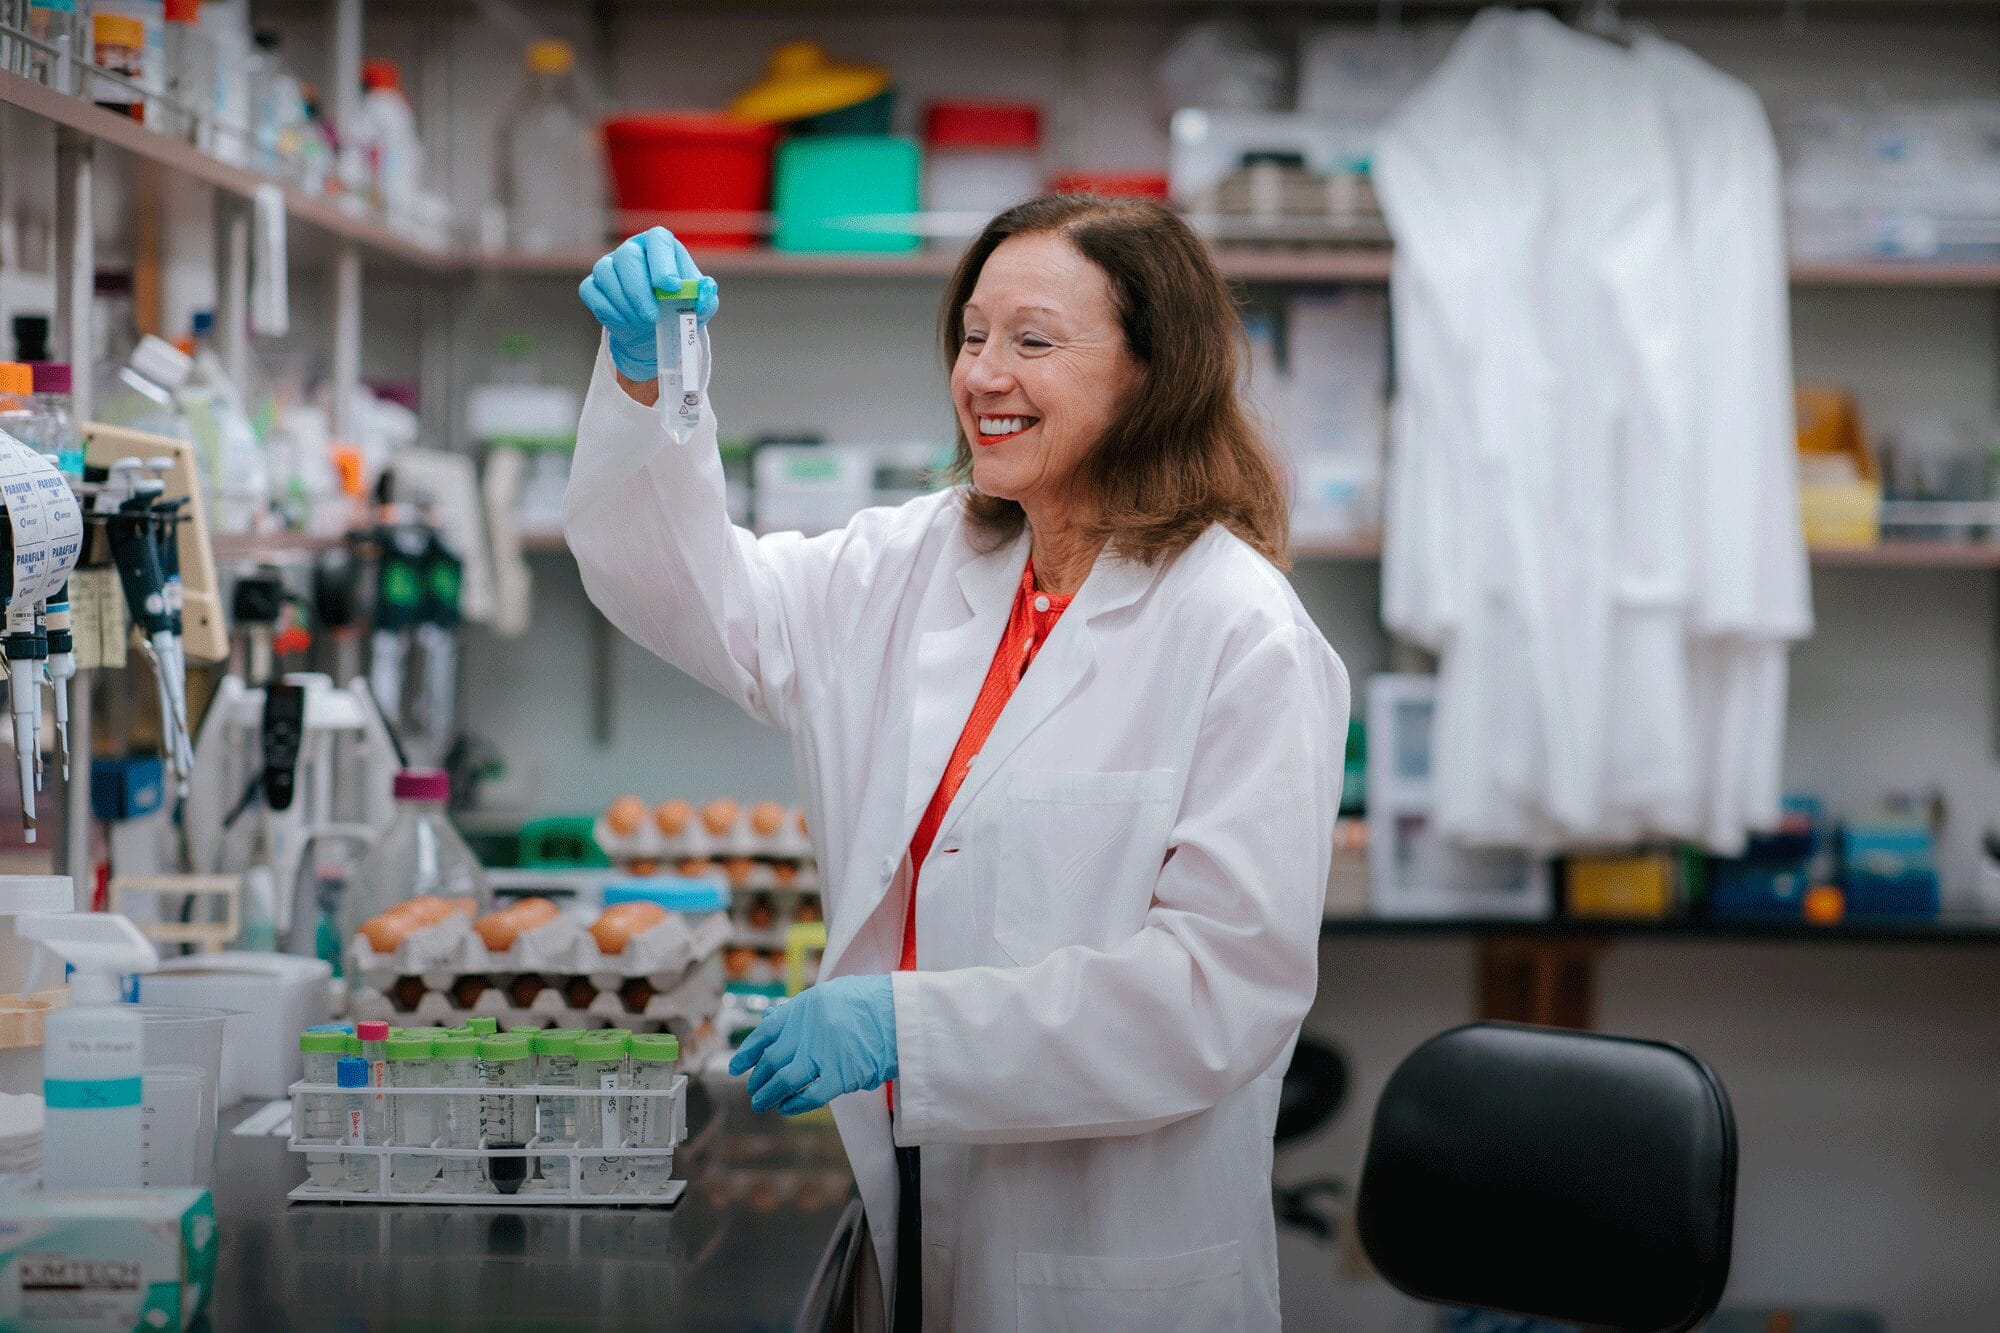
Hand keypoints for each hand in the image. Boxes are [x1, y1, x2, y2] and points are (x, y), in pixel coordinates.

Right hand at [577, 227, 719, 381]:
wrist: (656, 332)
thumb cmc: (679, 310)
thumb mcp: (701, 305)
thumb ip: (706, 295)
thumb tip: (706, 288)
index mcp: (660, 246)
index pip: (658, 239)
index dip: (662, 262)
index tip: (671, 287)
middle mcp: (633, 250)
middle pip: (628, 256)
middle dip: (639, 290)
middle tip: (652, 316)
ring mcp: (610, 265)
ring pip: (606, 272)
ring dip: (624, 301)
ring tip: (642, 321)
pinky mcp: (594, 284)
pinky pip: (591, 290)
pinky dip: (608, 309)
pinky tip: (625, 321)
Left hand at [728, 975, 898, 1114]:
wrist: (903, 1013)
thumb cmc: (872, 1003)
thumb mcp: (831, 995)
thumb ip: (802, 1011)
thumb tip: (771, 1019)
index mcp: (804, 1008)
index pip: (766, 1031)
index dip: (748, 1051)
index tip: (737, 1066)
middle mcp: (808, 1030)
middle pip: (772, 1059)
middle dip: (758, 1078)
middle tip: (752, 1090)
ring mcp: (823, 1053)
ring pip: (784, 1080)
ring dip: (769, 1094)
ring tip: (761, 1104)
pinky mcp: (841, 1075)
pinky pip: (810, 1095)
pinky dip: (794, 1104)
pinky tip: (786, 1108)